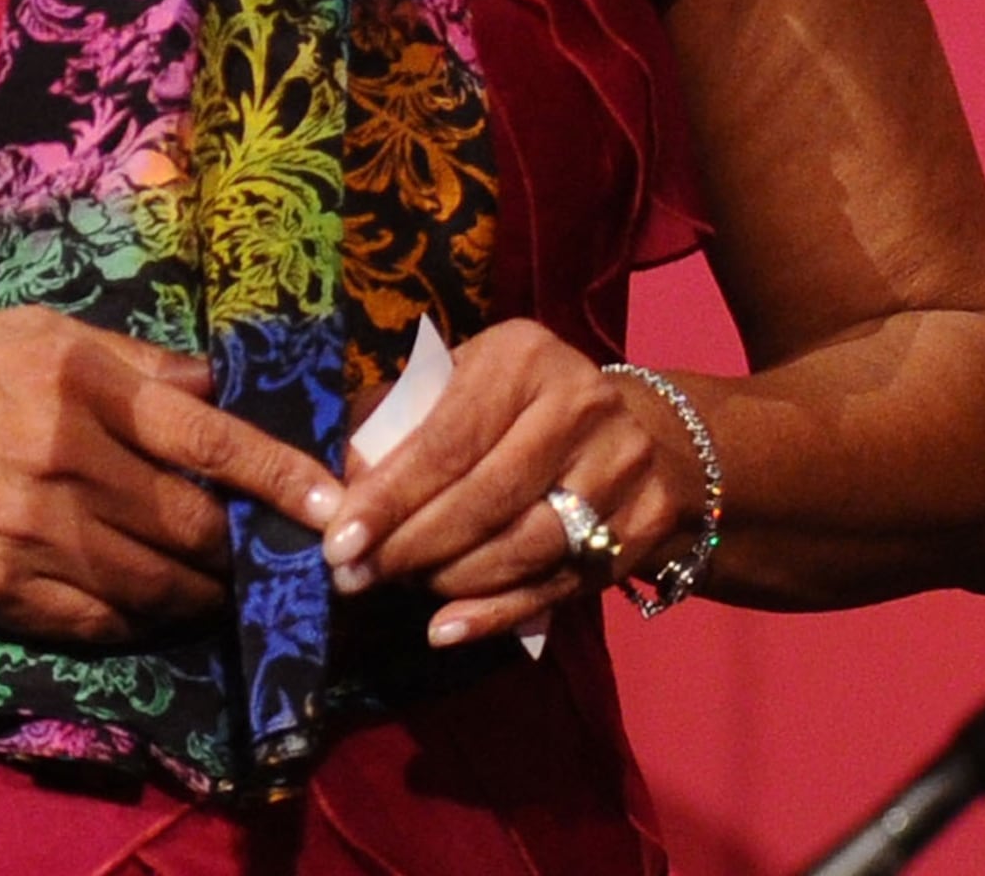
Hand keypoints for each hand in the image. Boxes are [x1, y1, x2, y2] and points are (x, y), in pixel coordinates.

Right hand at [0, 309, 346, 645]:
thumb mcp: (40, 333)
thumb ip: (139, 363)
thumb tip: (225, 386)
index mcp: (75, 382)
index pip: (205, 436)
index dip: (280, 475)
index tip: (334, 500)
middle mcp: (60, 460)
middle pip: (195, 526)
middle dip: (250, 545)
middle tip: (282, 548)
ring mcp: (30, 534)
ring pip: (160, 585)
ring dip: (206, 587)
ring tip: (223, 575)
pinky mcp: (3, 590)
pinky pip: (104, 620)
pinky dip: (143, 613)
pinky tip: (153, 595)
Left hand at [318, 322, 695, 647]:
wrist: (636, 426)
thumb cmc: (514, 405)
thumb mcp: (454, 387)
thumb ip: (393, 426)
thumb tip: (335, 488)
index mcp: (522, 356)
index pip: (445, 441)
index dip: (389, 498)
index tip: (339, 542)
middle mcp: (581, 403)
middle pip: (486, 498)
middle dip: (411, 546)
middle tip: (356, 577)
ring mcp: (623, 463)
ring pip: (526, 546)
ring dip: (451, 580)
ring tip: (400, 589)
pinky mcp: (648, 519)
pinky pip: (563, 583)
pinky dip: (499, 612)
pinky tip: (448, 628)